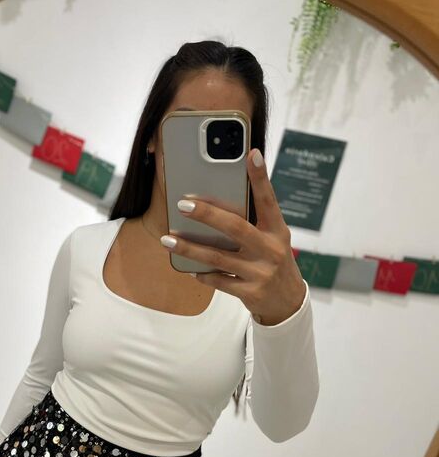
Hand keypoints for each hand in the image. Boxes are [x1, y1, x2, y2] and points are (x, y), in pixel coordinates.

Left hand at [160, 148, 306, 325]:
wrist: (288, 302)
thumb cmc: (274, 262)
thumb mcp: (273, 239)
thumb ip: (253, 221)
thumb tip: (217, 201)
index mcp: (277, 231)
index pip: (268, 200)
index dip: (260, 178)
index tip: (251, 154)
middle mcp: (271, 250)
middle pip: (235, 228)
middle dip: (207, 215)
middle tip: (183, 204)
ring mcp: (260, 272)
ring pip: (218, 258)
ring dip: (189, 248)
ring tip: (167, 239)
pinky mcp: (250, 292)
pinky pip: (218, 281)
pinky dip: (201, 274)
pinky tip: (187, 267)